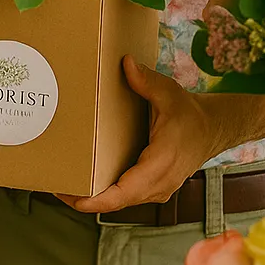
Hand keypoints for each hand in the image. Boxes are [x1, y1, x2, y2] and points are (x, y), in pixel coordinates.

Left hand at [55, 56, 218, 214]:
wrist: (211, 129)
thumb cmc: (190, 113)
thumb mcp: (169, 93)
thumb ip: (146, 80)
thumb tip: (126, 63)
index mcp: (160, 163)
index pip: (124, 192)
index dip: (96, 199)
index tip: (72, 198)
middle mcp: (158, 184)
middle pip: (116, 201)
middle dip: (84, 198)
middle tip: (54, 187)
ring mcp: (156, 190)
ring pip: (120, 200)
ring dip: (94, 196)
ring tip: (62, 185)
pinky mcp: (152, 188)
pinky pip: (125, 195)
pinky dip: (105, 191)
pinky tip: (85, 180)